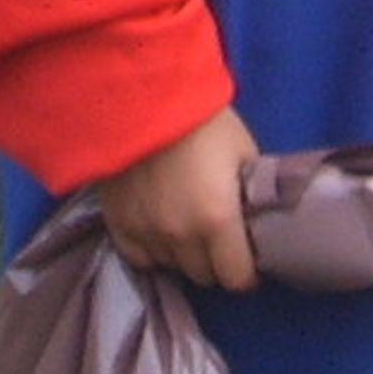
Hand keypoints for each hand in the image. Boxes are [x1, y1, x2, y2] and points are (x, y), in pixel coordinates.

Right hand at [98, 106, 259, 289]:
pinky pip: (139, 257)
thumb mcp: (244, 153)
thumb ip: (251, 194)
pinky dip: (151, 249)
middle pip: (204, 275)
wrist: (145, 94)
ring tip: (186, 227)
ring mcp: (145, 233)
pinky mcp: (117, 224)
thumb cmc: (203, 120)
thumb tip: (255, 217)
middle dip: (216, 261)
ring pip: (171, 267)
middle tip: (218, 237)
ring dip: (183, 254)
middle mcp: (180, 236)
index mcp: (218, 220)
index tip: (247, 257)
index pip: (236, 278)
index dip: (247, 271)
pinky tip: (158, 228)